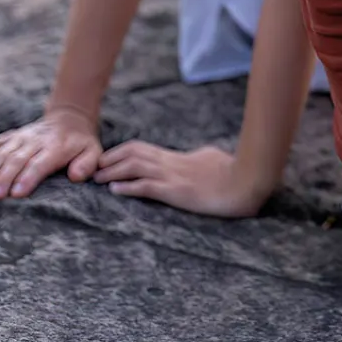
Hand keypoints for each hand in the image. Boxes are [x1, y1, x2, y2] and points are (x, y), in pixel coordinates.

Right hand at [0, 106, 101, 199]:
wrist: (70, 118)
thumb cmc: (81, 143)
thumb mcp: (94, 152)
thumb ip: (87, 164)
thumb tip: (76, 176)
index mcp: (57, 146)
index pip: (41, 162)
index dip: (29, 177)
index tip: (17, 193)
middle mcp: (36, 140)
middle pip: (18, 159)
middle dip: (5, 177)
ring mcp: (21, 137)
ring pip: (2, 152)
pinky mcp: (10, 137)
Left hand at [93, 142, 265, 217]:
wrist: (247, 181)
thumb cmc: (236, 173)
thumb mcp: (215, 161)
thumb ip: (202, 159)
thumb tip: (200, 157)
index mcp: (181, 157)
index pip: (146, 149)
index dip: (123, 152)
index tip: (109, 159)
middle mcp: (174, 163)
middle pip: (135, 152)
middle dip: (112, 158)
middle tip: (94, 166)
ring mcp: (174, 176)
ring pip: (136, 167)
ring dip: (113, 172)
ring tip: (97, 178)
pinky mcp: (177, 192)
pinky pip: (147, 187)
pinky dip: (128, 187)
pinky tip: (115, 190)